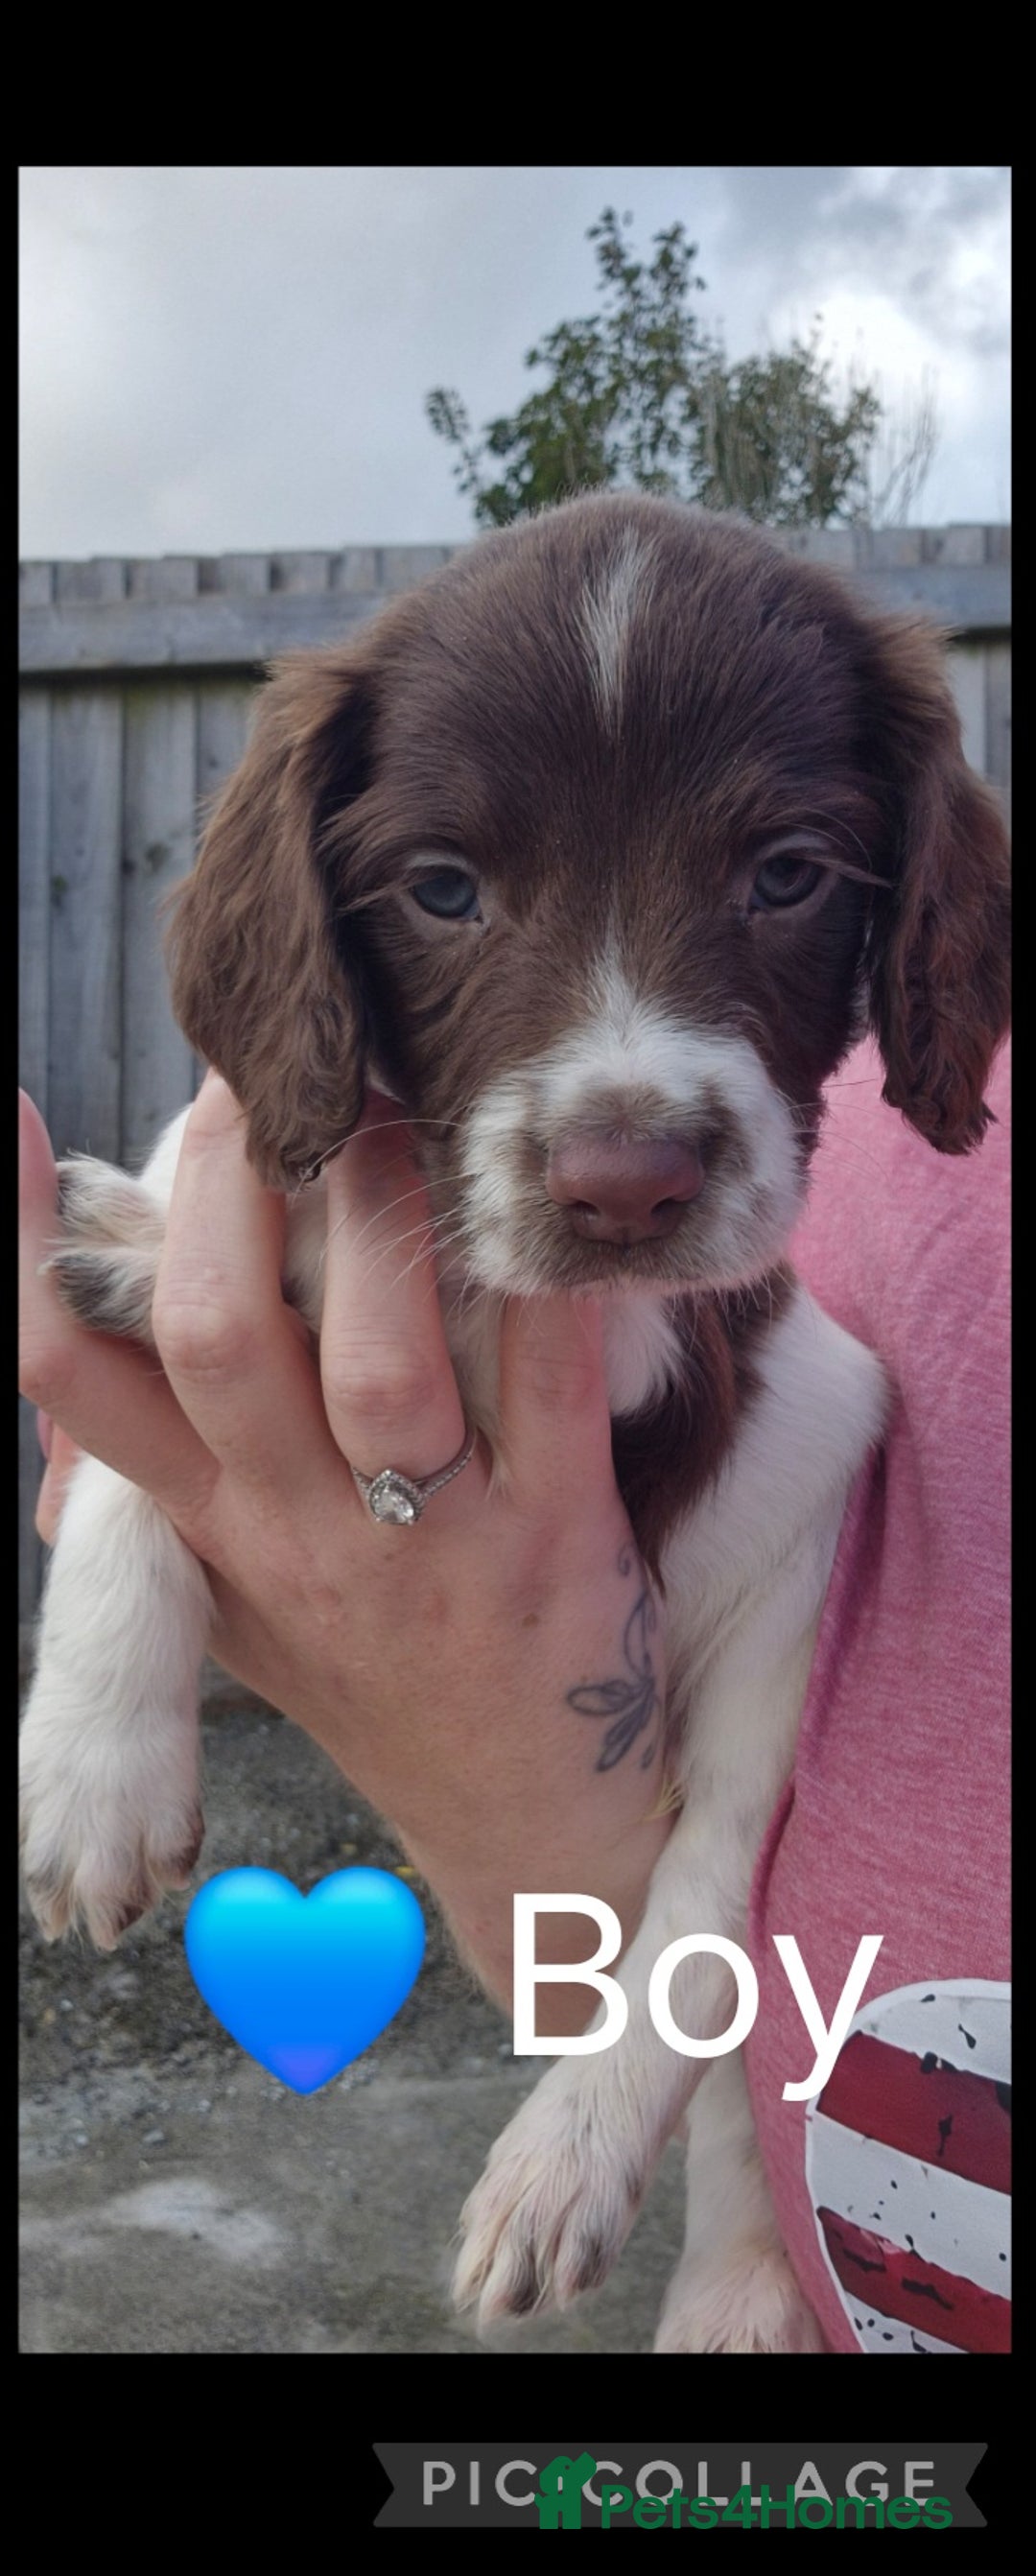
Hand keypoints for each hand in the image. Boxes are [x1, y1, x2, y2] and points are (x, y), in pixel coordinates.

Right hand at [19, 1080, 672, 2023]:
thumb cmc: (377, 1677)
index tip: (18, 1123)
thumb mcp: (239, 1589)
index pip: (76, 1385)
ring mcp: (430, 1547)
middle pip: (216, 1344)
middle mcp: (298, 1535)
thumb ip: (168, 1471)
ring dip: (379, 1224)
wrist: (524, 1824)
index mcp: (210, 1529)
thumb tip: (87, 1322)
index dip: (26, 1253)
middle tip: (257, 1080)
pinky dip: (541, 1298)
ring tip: (392, 1111)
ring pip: (380, 1370)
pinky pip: (550, 1399)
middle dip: (225, 1191)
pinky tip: (535, 1210)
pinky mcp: (561, 1550)